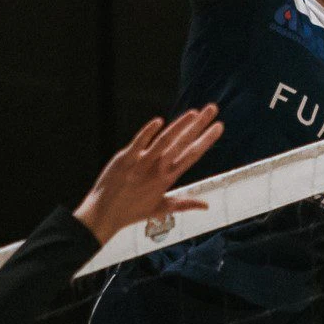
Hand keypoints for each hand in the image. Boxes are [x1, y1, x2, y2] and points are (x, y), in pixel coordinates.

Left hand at [71, 104, 221, 244]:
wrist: (104, 215)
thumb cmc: (132, 211)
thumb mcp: (161, 209)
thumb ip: (185, 204)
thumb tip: (206, 206)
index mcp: (168, 179)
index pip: (192, 155)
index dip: (206, 140)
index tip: (219, 126)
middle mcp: (157, 169)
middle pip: (182, 143)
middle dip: (199, 125)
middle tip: (212, 109)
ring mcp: (141, 163)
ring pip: (164, 141)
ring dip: (179, 125)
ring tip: (193, 112)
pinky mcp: (125, 159)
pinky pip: (138, 143)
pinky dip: (148, 132)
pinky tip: (159, 121)